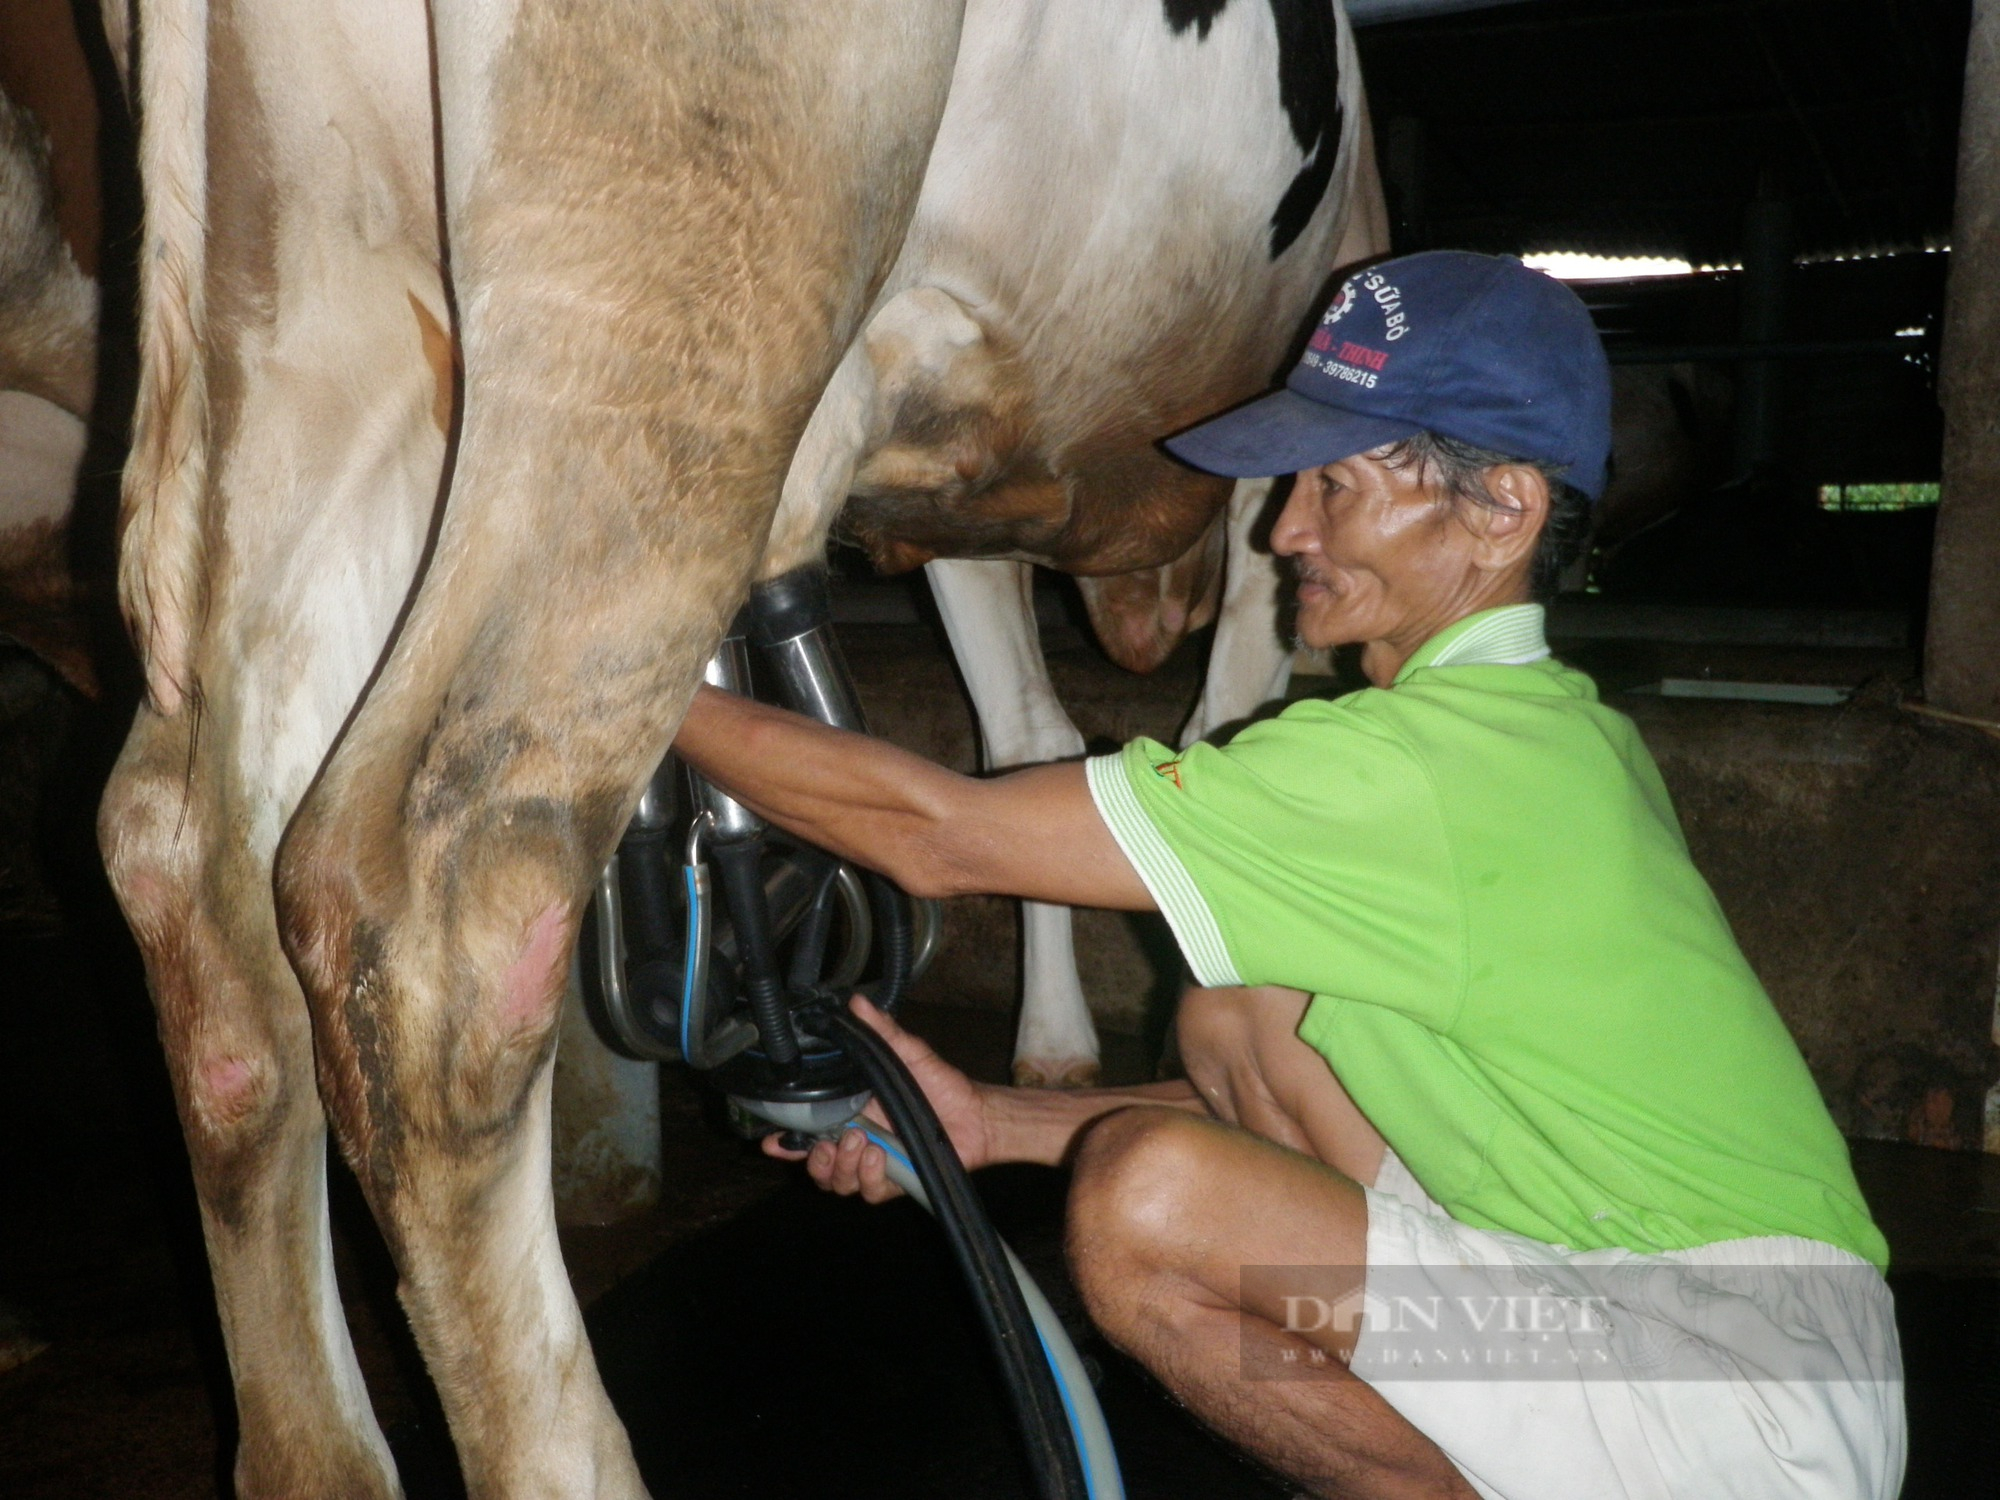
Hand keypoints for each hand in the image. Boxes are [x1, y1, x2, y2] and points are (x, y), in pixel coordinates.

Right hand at [762, 995, 993, 1202]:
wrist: (975, 1114)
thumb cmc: (940, 1083)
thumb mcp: (909, 1053)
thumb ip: (882, 1033)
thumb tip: (857, 1004)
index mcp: (851, 1111)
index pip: (808, 1131)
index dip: (787, 1142)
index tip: (771, 1141)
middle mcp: (856, 1139)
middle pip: (816, 1164)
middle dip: (814, 1160)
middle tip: (830, 1143)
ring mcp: (873, 1163)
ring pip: (837, 1182)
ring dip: (841, 1167)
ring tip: (861, 1145)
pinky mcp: (893, 1181)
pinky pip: (869, 1191)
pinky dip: (869, 1177)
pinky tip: (879, 1158)